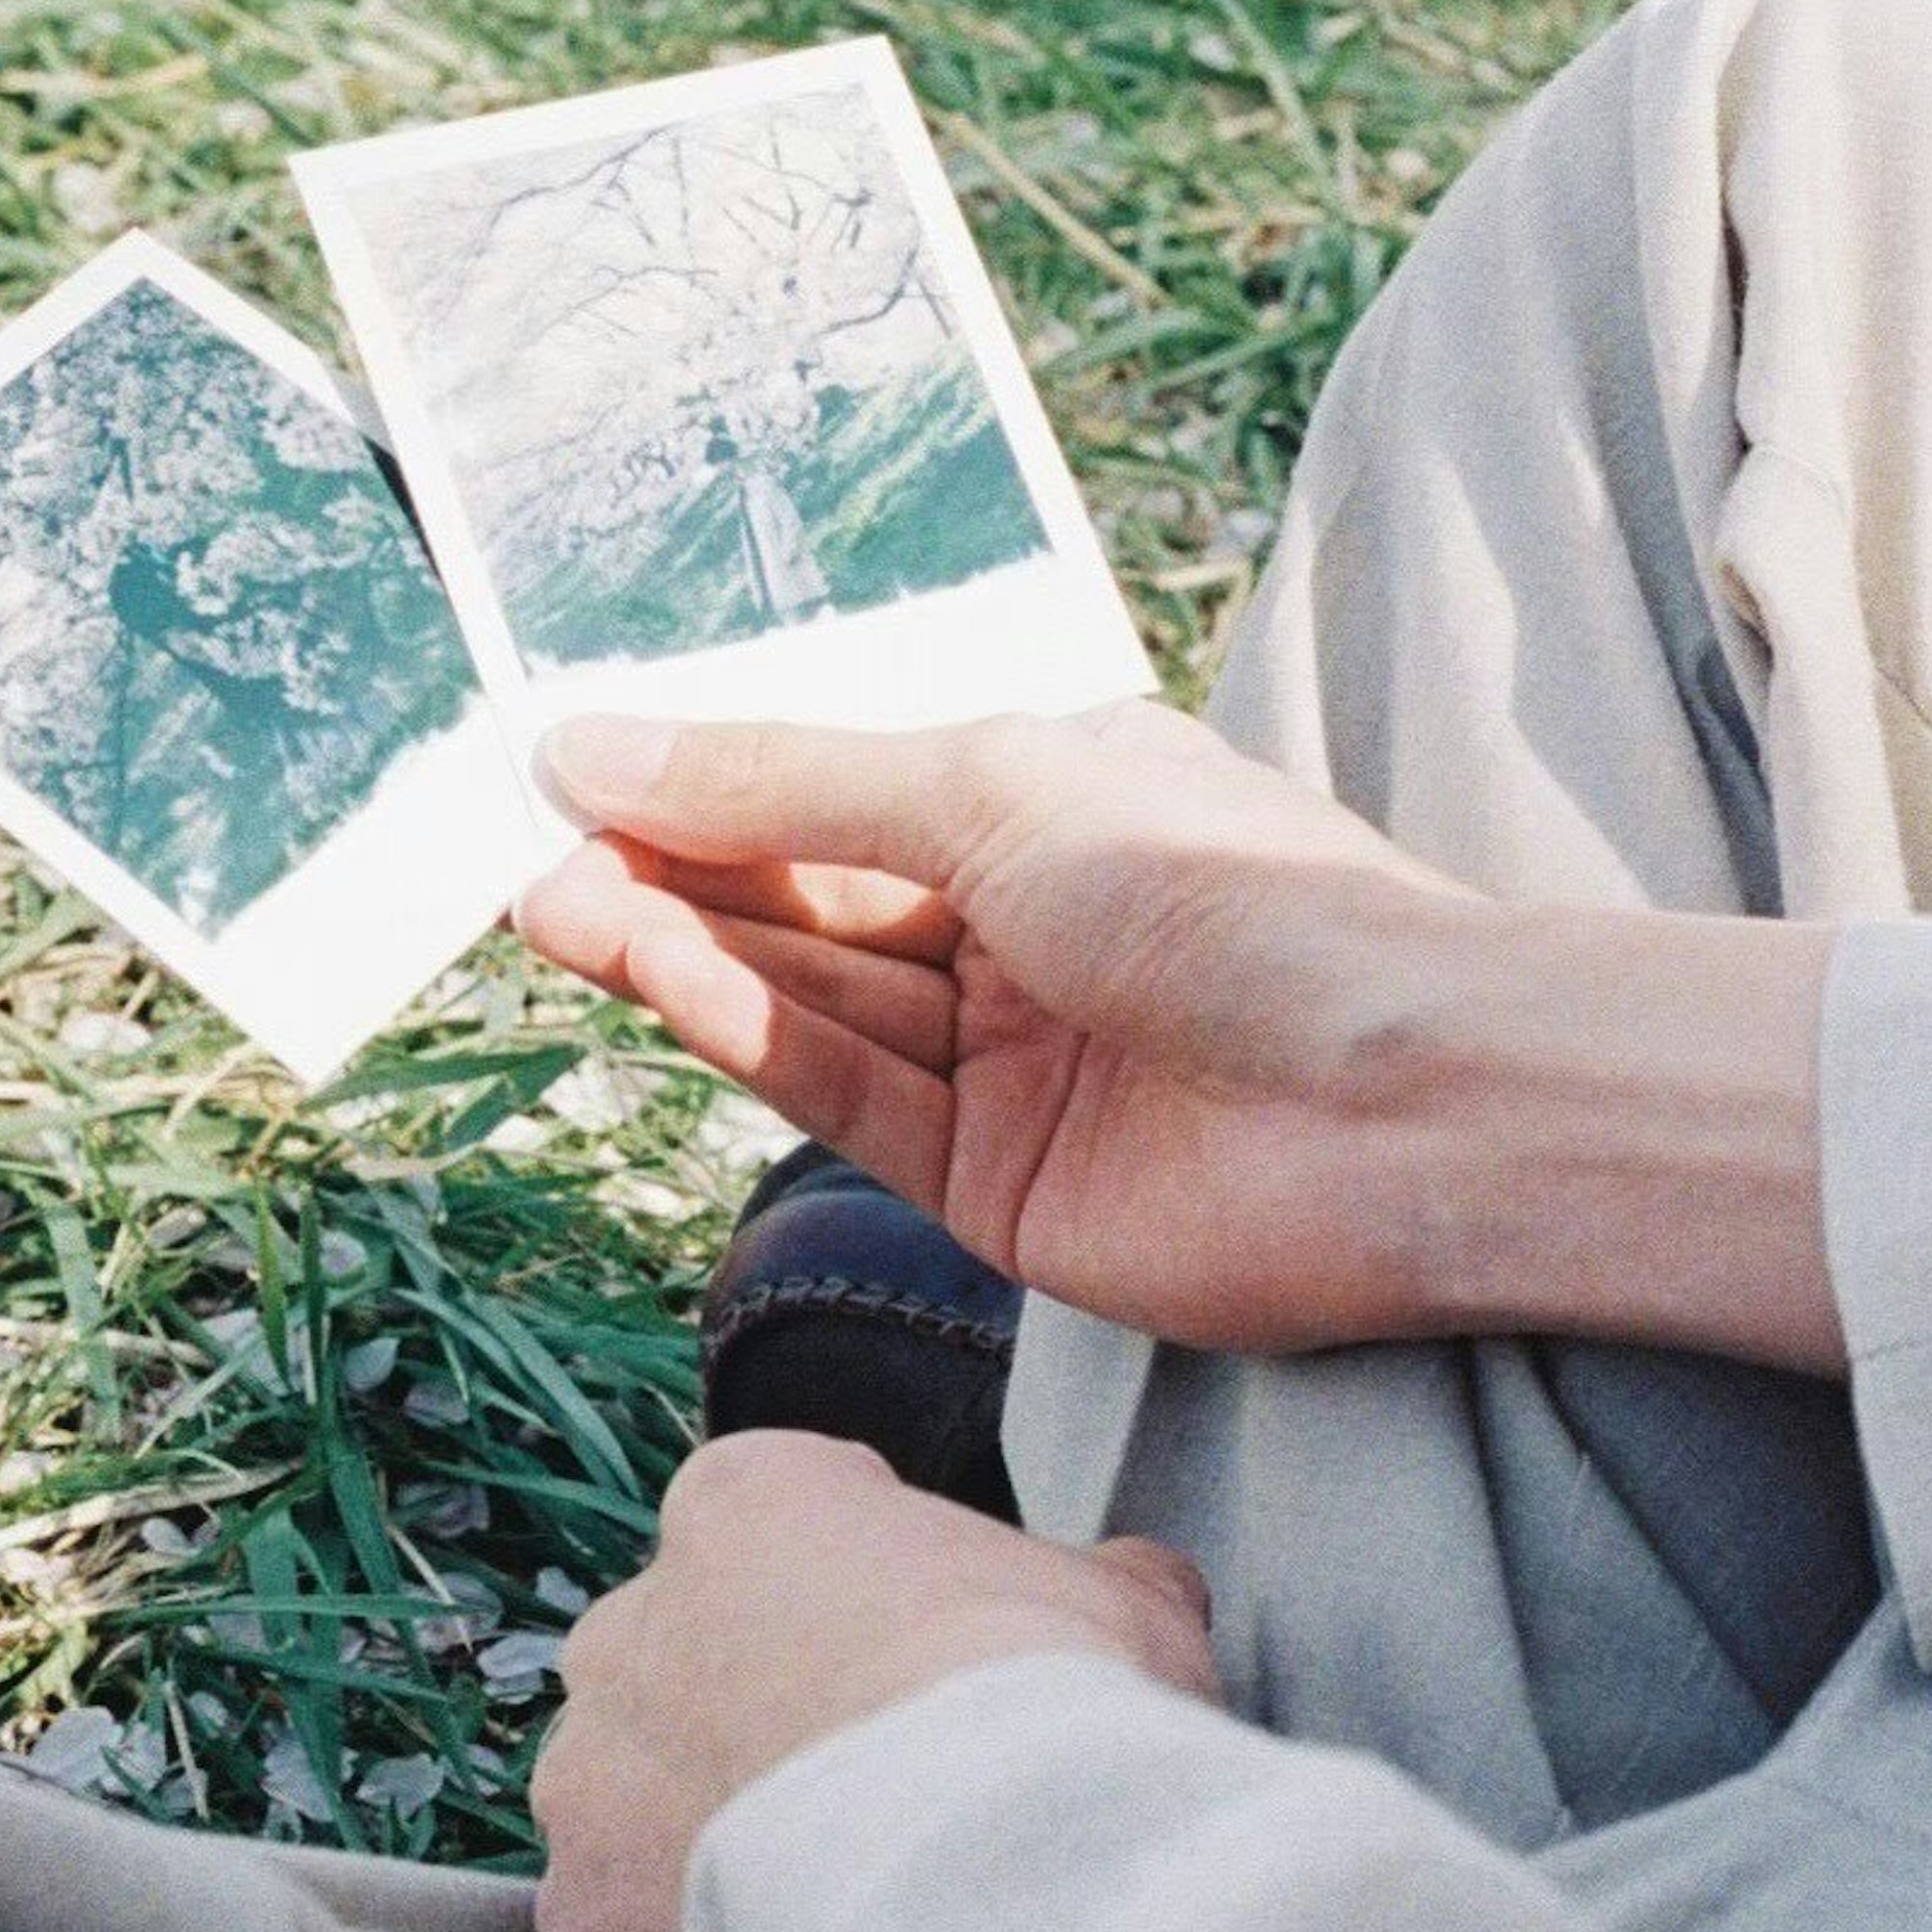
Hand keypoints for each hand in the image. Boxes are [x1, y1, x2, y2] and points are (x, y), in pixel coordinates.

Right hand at [516, 702, 1840, 1366]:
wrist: (1405, 1104)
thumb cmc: (1229, 893)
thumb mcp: (987, 789)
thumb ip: (783, 782)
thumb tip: (590, 743)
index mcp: (1049, 803)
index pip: (838, 789)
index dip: (704, 780)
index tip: (562, 767)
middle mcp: (1022, 928)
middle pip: (807, 898)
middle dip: (670, 868)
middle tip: (526, 849)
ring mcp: (1007, 1062)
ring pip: (808, 997)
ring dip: (678, 949)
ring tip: (546, 904)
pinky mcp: (994, 1188)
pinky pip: (844, 1093)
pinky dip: (743, 1032)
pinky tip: (648, 967)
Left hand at [530, 1429, 1218, 1931]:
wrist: (981, 1856)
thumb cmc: (1049, 1692)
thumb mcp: (1125, 1595)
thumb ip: (1101, 1575)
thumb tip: (1139, 1588)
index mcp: (748, 1496)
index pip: (789, 1517)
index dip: (866, 1583)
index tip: (926, 1645)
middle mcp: (633, 1614)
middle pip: (691, 1648)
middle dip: (761, 1698)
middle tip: (872, 1769)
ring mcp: (589, 1763)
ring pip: (635, 1781)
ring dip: (705, 1812)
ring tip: (825, 1869)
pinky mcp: (581, 1900)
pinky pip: (621, 1911)